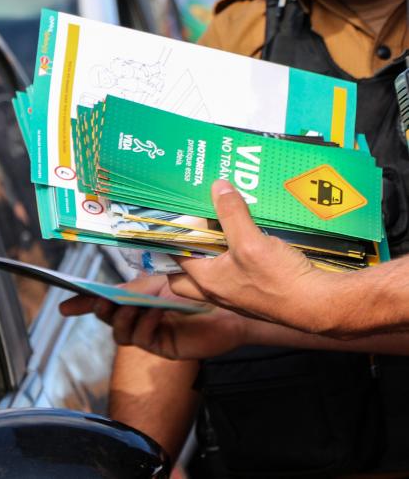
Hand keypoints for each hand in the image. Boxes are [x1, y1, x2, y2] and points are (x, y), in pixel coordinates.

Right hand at [60, 274, 247, 359]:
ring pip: (121, 333)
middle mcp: (139, 318)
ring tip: (134, 305)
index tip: (64, 306)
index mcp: (136, 300)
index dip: (82, 305)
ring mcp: (149, 334)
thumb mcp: (159, 283)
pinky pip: (143, 339)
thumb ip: (133, 288)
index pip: (103, 303)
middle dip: (100, 309)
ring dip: (123, 318)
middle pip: (108, 318)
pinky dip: (144, 324)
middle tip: (101, 301)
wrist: (229, 306)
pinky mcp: (163, 347)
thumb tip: (109, 290)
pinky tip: (155, 312)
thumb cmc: (198, 291)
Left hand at [169, 180, 342, 334]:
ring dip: (210, 255)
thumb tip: (218, 187)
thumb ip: (231, 214)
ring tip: (217, 230)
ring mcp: (235, 295)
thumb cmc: (280, 280)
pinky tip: (244, 242)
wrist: (318, 305)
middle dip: (183, 255)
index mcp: (206, 281)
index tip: (178, 217)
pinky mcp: (254, 294)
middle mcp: (217, 291)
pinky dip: (232, 259)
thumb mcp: (251, 241)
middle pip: (185, 275)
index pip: (176, 257)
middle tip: (190, 233)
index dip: (173, 236)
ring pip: (210, 275)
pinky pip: (233, 275)